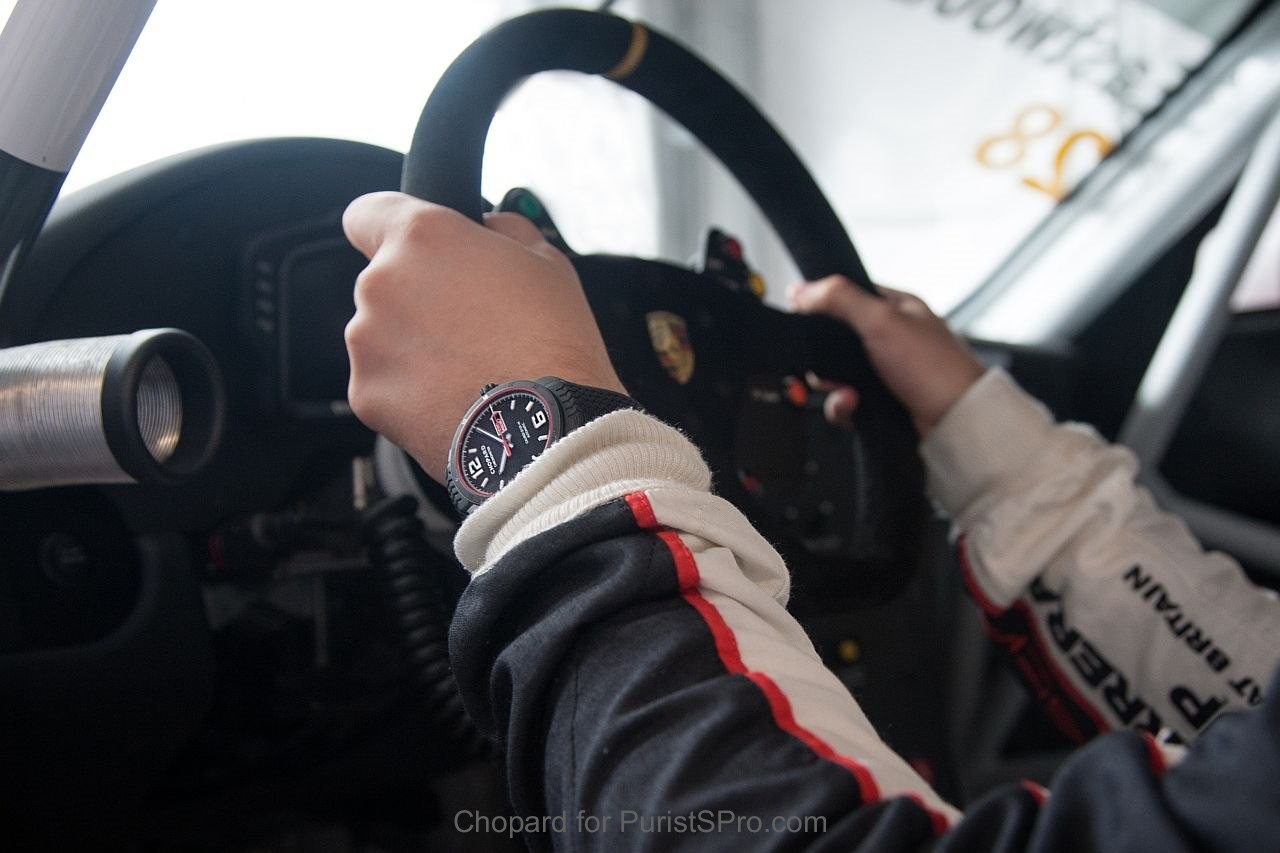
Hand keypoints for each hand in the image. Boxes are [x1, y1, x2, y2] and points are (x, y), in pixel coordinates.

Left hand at [343, 191, 624, 481]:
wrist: (547, 431)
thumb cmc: (554, 343)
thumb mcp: (546, 259)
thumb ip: (502, 229)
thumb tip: (487, 227)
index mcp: (421, 237)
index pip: (365, 211)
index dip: (387, 227)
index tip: (409, 248)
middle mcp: (380, 283)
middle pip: (383, 281)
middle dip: (418, 299)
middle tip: (471, 325)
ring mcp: (367, 343)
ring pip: (381, 334)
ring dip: (413, 346)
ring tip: (468, 369)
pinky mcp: (366, 395)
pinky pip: (383, 382)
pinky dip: (409, 391)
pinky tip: (454, 399)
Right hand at [788, 276, 984, 435]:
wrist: (956, 423)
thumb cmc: (936, 369)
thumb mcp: (882, 320)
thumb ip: (839, 298)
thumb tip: (801, 289)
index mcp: (895, 307)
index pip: (845, 296)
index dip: (820, 308)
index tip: (805, 321)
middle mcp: (890, 337)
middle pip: (833, 340)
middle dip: (826, 358)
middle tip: (832, 366)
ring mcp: (885, 371)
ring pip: (836, 375)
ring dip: (834, 387)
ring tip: (849, 393)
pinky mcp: (880, 401)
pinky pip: (845, 401)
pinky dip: (844, 407)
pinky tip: (854, 406)